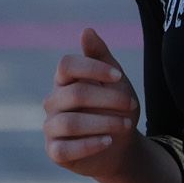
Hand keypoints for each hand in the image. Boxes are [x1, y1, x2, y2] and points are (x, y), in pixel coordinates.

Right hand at [42, 28, 141, 179]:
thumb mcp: (115, 81)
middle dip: (108, 99)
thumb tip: (86, 30)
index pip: (66, 65)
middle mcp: (53, 101)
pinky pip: (64, 149)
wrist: (121, 146)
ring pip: (70, 123)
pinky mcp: (54, 152)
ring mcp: (51, 127)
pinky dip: (89, 144)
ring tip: (126, 125)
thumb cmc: (115, 108)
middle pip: (75, 94)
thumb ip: (100, 56)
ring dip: (103, 123)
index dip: (93, 68)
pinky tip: (109, 141)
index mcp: (64, 80)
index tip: (119, 76)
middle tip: (132, 106)